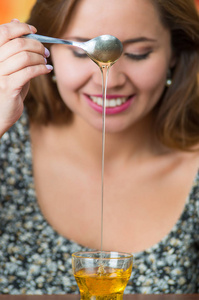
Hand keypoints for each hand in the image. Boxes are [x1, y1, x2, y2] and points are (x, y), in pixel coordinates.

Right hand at [0, 19, 52, 136]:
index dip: (21, 28)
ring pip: (25, 56)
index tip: (34, 31)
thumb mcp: (8, 65)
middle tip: (45, 52)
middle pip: (18, 43)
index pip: (3, 31)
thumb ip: (12, 47)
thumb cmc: (6, 89)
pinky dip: (42, 69)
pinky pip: (29, 72)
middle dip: (36, 45)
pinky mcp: (8, 87)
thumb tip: (15, 21)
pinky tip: (47, 70)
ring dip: (40, 58)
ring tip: (45, 62)